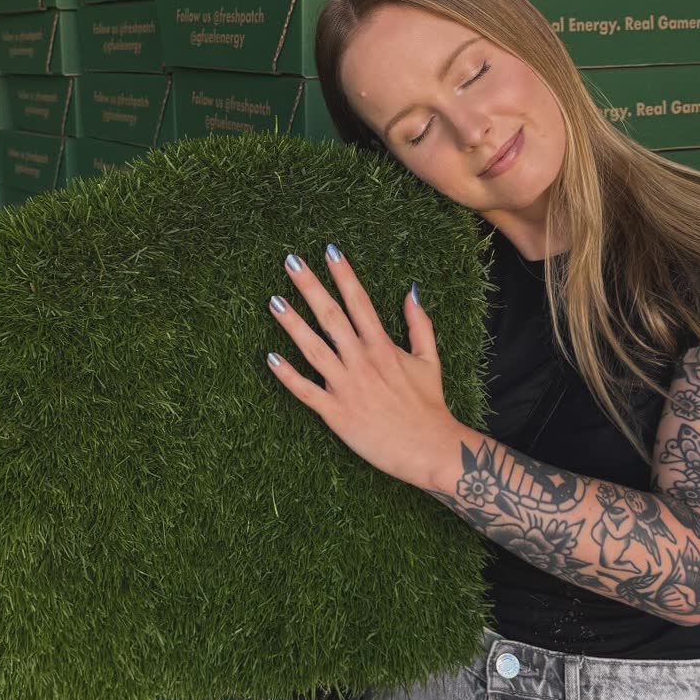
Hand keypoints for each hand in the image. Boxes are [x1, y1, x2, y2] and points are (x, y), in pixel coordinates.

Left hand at [264, 245, 462, 489]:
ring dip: (292, 324)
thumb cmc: (429, 405)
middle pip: (331, 317)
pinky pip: (306, 391)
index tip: (329, 251)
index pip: (359, 302)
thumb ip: (420, 325)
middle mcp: (362, 362)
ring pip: (314, 349)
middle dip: (310, 287)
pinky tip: (270, 357)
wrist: (429, 448)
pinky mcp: (336, 413)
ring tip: (274, 301)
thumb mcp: (429, 360)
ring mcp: (347, 387)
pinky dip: (287, 375)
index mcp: (383, 347)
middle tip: (291, 262)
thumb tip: (411, 292)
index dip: (344, 275)